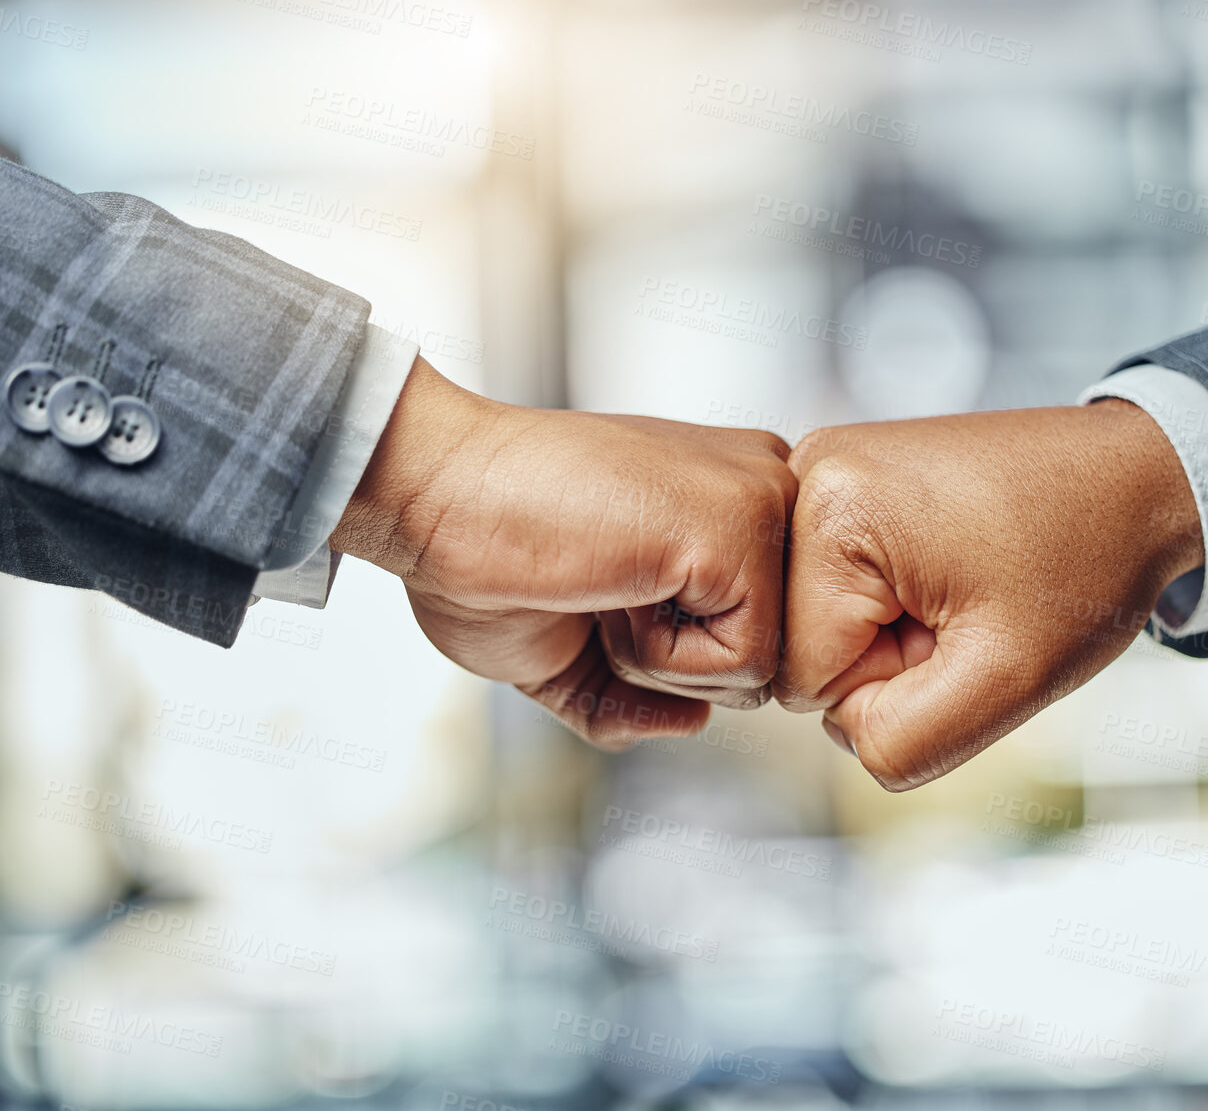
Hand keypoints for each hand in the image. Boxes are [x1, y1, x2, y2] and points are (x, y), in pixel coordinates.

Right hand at [331, 359, 795, 748]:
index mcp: (734, 496)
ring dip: (663, 660)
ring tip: (604, 582)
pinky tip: (611, 586)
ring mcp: (760, 499)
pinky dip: (660, 656)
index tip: (602, 591)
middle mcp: (761, 483)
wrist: (433, 496)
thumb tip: (692, 722)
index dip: (674, 654)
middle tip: (599, 592)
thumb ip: (635, 696)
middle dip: (676, 664)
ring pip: (766, 665)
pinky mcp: (743, 525)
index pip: (762, 632)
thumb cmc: (487, 552)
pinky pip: (744, 663)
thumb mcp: (573, 648)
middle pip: (774, 656)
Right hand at [776, 400, 1204, 790]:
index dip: (894, 684)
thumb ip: (904, 742)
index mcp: (832, 513)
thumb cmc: (1087, 558)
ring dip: (890, 629)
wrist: (1138, 476)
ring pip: (816, 621)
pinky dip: (889, 598)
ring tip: (960, 586)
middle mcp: (805, 474)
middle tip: (967, 609)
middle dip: (887, 656)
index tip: (961, 630)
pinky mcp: (843, 479)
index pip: (804, 678)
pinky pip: (836, 586)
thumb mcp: (1007, 679)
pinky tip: (946, 569)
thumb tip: (845, 736)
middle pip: (800, 646)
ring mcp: (822, 470)